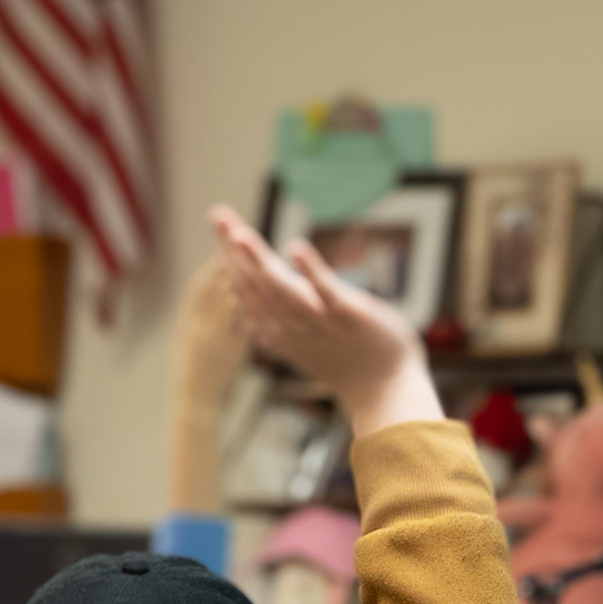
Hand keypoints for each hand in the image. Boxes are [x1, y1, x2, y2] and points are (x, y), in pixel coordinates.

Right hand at [173, 246, 252, 415]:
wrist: (196, 410)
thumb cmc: (196, 380)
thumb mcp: (192, 348)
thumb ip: (204, 324)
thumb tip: (221, 303)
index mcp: (186, 327)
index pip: (197, 290)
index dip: (209, 269)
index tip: (220, 251)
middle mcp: (197, 331)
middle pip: (213, 290)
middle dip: (226, 265)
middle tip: (241, 242)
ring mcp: (214, 342)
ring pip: (228, 304)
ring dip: (243, 280)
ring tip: (257, 262)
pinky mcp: (231, 355)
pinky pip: (243, 325)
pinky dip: (253, 307)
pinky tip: (267, 295)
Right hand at [207, 205, 438, 437]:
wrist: (384, 388)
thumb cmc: (346, 359)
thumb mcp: (301, 338)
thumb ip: (274, 319)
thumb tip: (246, 308)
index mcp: (279, 327)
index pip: (246, 287)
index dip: (229, 255)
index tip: (219, 222)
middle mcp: (291, 324)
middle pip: (256, 284)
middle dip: (234, 249)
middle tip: (218, 215)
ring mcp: (318, 320)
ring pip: (281, 289)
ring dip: (260, 261)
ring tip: (241, 235)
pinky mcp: (347, 315)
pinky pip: (326, 292)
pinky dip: (310, 270)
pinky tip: (295, 248)